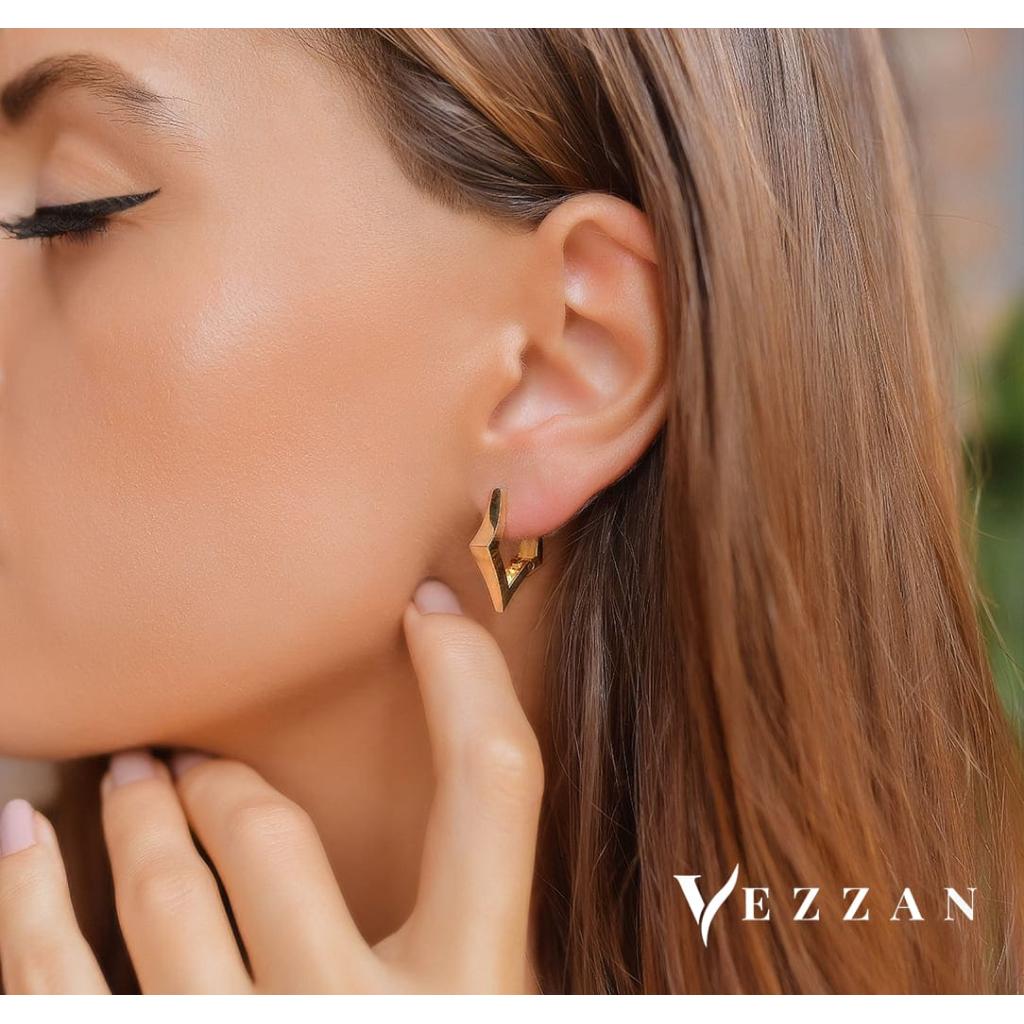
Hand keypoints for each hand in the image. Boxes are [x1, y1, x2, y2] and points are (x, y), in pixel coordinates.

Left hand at [0, 579, 545, 992]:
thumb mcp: (495, 1014)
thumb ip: (487, 937)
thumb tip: (494, 818)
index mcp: (483, 994)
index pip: (497, 784)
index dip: (469, 677)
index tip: (425, 605)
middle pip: (276, 836)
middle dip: (225, 776)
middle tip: (190, 751)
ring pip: (162, 894)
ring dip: (132, 815)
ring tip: (121, 777)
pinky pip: (65, 992)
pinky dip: (28, 907)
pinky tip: (17, 844)